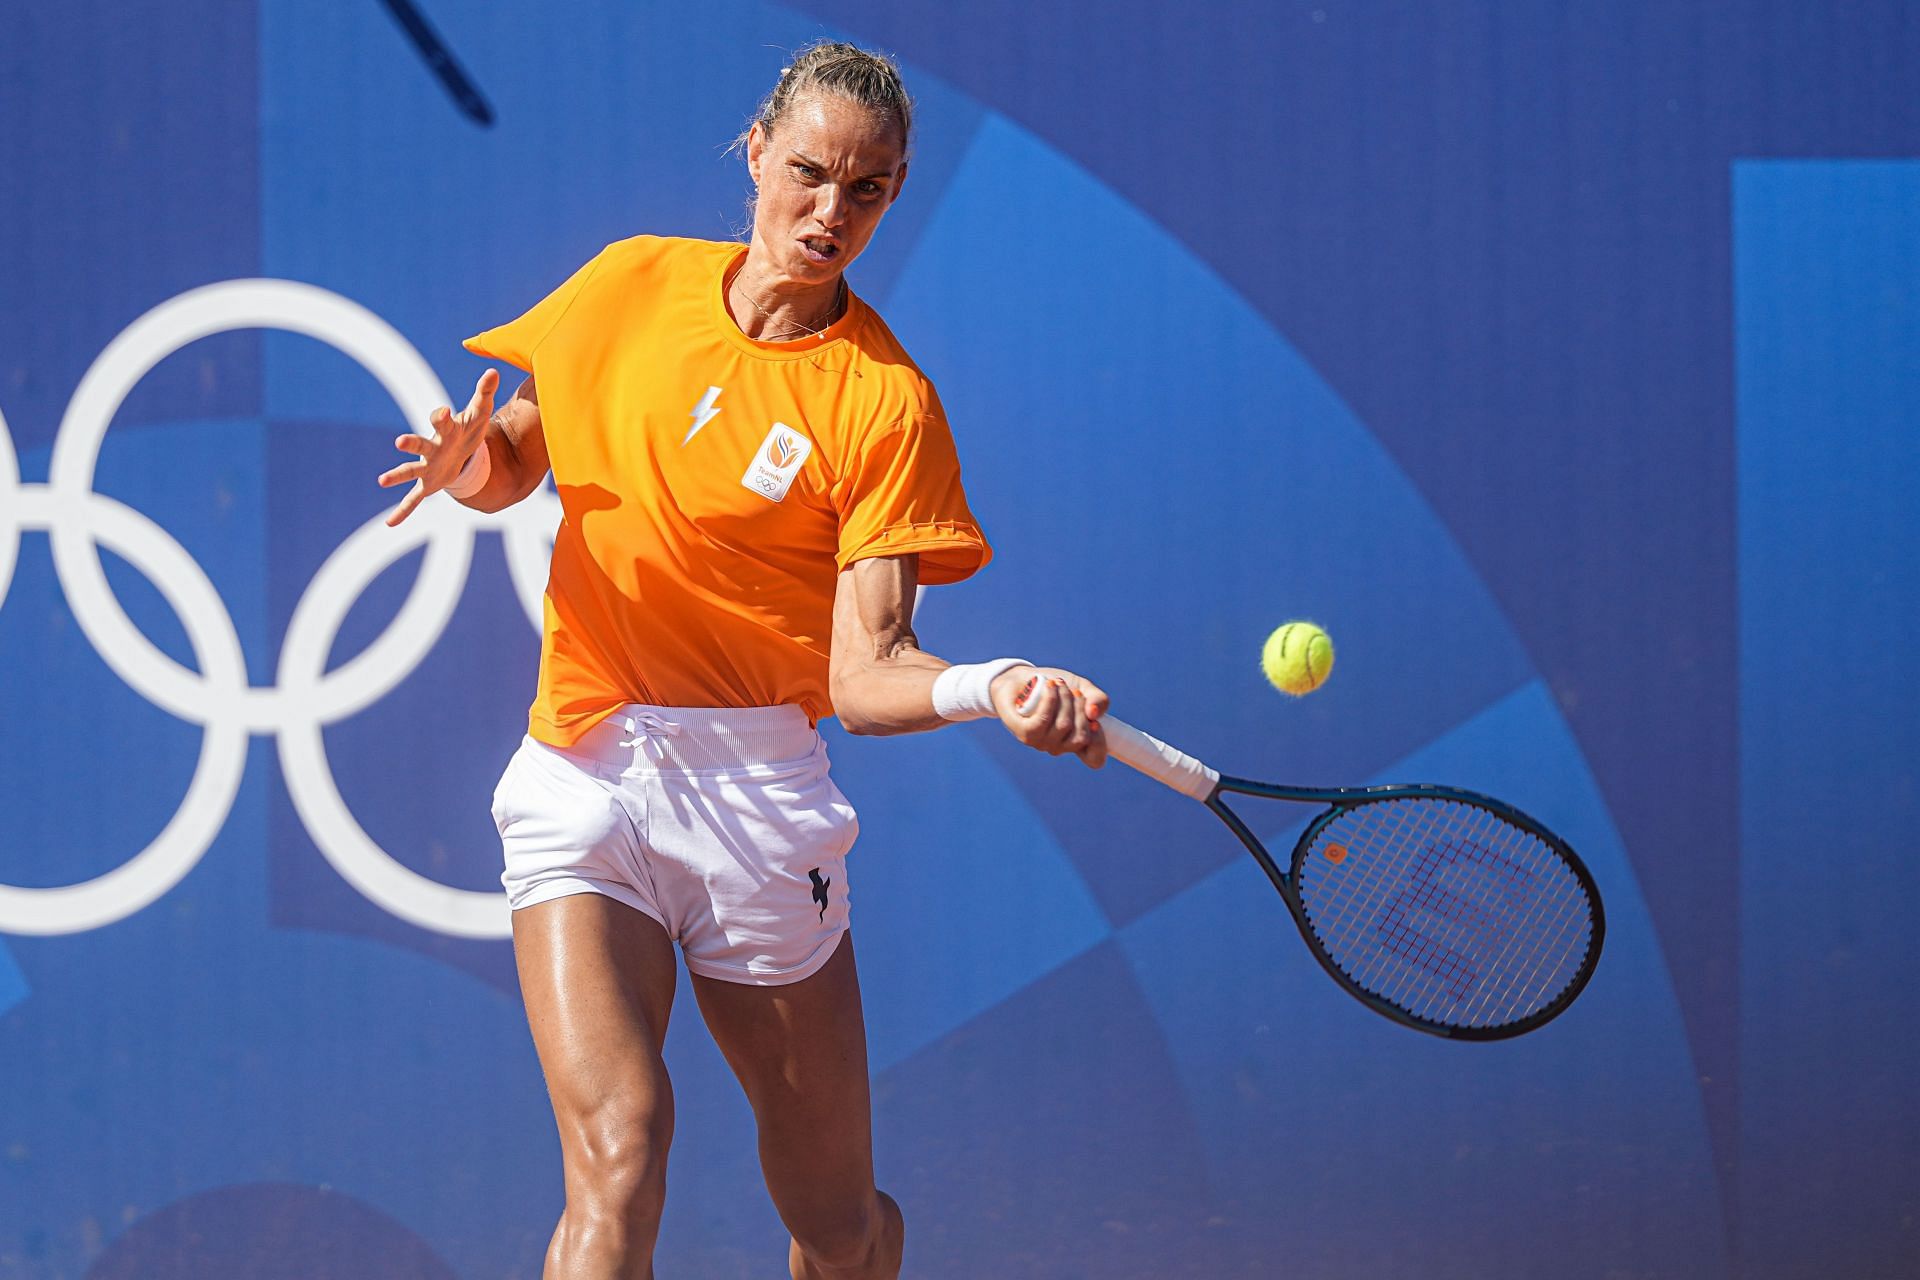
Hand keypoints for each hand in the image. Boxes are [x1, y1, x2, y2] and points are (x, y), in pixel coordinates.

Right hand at [378, 368, 498, 525]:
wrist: (461, 452)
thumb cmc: (469, 428)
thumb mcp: (480, 414)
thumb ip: (483, 393)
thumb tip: (493, 371)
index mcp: (446, 430)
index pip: (442, 421)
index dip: (442, 417)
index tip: (444, 412)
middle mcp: (432, 448)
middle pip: (421, 444)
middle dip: (412, 443)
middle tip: (399, 441)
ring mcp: (427, 467)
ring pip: (410, 472)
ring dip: (397, 476)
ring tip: (381, 481)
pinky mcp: (428, 485)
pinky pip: (413, 500)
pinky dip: (403, 511)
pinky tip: (390, 524)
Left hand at [990, 665, 1108, 767]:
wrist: (1020, 678)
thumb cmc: (1053, 687)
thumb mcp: (1083, 688)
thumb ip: (1098, 700)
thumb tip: (1093, 714)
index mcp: (1075, 741)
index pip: (1095, 759)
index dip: (1099, 742)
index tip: (1095, 721)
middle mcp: (1059, 746)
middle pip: (1081, 737)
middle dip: (1080, 706)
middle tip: (1072, 690)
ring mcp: (1041, 742)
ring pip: (1064, 725)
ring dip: (1065, 698)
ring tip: (1057, 683)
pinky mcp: (1025, 733)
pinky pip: (1043, 720)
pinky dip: (1050, 699)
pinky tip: (1049, 686)